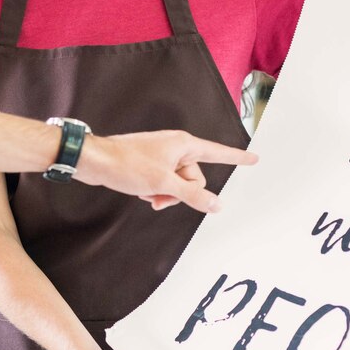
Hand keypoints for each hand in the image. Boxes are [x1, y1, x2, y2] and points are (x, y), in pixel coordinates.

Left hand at [73, 131, 257, 212]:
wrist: (95, 160)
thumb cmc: (127, 164)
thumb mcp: (164, 184)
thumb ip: (193, 195)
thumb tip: (216, 205)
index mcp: (184, 144)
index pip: (219, 153)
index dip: (238, 158)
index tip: (255, 158)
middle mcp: (176, 147)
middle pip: (195, 178)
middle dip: (181, 192)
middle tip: (160, 194)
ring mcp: (162, 155)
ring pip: (179, 183)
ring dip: (166, 194)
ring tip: (147, 194)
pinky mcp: (150, 163)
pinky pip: (165, 182)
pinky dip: (156, 191)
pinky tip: (141, 192)